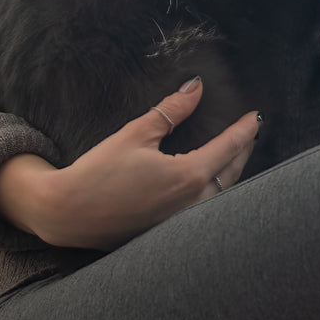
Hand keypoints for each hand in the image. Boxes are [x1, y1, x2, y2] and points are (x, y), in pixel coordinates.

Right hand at [0, 78, 260, 250]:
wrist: (64, 214)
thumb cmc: (97, 172)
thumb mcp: (135, 133)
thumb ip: (171, 110)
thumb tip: (196, 87)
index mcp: (188, 176)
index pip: (229, 148)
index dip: (244, 130)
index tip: (255, 116)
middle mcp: (191, 203)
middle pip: (232, 173)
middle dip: (243, 151)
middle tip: (250, 133)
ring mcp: (181, 222)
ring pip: (221, 195)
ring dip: (232, 174)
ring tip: (236, 155)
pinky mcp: (167, 232)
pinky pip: (203, 210)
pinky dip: (214, 192)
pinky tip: (210, 183)